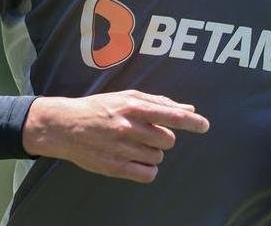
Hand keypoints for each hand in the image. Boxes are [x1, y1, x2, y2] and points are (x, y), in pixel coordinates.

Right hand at [21, 90, 208, 183]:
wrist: (66, 126)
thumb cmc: (100, 107)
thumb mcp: (127, 96)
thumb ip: (158, 102)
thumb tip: (188, 108)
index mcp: (133, 106)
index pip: (171, 115)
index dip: (192, 121)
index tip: (204, 125)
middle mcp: (129, 127)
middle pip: (168, 139)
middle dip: (163, 138)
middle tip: (146, 133)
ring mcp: (122, 149)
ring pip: (158, 157)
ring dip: (152, 152)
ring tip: (134, 144)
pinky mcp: (115, 168)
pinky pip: (148, 174)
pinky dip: (148, 169)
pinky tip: (137, 160)